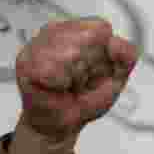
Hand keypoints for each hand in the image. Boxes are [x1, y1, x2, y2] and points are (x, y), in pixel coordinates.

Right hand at [15, 18, 137, 142]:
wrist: (63, 124)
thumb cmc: (86, 98)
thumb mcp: (116, 79)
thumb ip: (127, 56)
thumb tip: (116, 43)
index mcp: (81, 29)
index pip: (100, 29)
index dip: (103, 54)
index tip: (96, 69)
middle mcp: (57, 30)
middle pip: (85, 42)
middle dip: (87, 68)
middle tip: (79, 80)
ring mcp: (38, 43)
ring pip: (67, 55)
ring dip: (72, 78)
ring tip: (67, 84)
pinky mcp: (25, 62)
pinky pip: (50, 70)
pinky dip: (59, 84)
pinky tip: (56, 87)